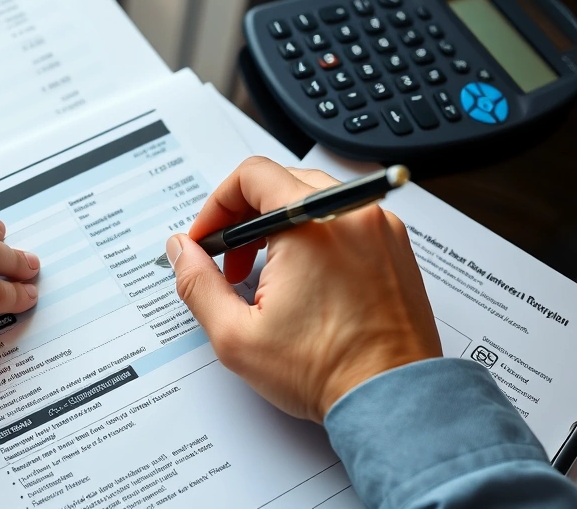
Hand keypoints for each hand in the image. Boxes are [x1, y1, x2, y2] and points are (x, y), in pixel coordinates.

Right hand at [167, 157, 440, 421]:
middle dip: (244, 218)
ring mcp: (380, 228)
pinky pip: (344, 221)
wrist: (390, 401)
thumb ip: (198, 283)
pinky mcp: (395, 247)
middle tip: (230, 260)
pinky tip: (302, 280)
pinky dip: (314, 238)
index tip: (207, 239)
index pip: (252, 175)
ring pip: (314, 201)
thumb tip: (181, 250)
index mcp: (312, 225)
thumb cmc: (327, 371)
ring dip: (278, 227)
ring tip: (264, 275)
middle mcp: (352, 214)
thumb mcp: (237, 335)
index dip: (217, 205)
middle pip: (282, 183)